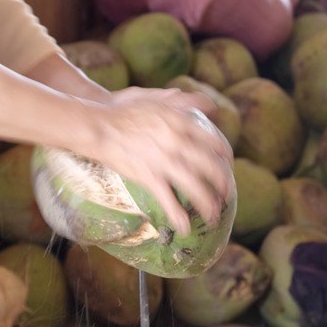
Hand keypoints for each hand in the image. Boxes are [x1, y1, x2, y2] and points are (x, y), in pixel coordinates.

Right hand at [88, 87, 233, 234]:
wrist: (98, 126)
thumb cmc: (124, 110)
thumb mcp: (158, 98)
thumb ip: (186, 102)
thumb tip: (211, 106)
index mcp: (182, 123)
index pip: (215, 143)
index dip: (225, 158)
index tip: (228, 167)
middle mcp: (178, 142)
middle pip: (211, 168)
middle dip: (223, 185)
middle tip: (227, 195)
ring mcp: (164, 161)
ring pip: (195, 187)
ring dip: (208, 204)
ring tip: (213, 216)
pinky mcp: (148, 176)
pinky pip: (169, 200)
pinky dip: (178, 215)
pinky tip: (184, 227)